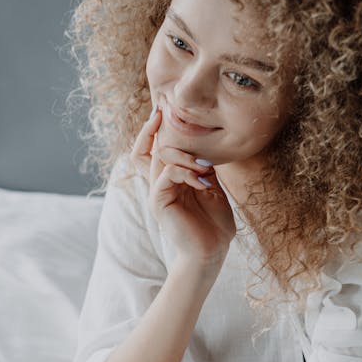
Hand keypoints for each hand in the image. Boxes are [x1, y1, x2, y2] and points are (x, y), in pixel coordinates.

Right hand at [129, 105, 236, 268]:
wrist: (211, 252)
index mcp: (170, 180)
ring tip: (204, 168)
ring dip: (185, 156)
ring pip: (160, 157)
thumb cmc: (214, 225)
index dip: (152, 130)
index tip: (161, 109)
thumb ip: (202, 168)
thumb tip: (201, 147)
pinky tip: (202, 182)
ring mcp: (157, 193)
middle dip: (165, 133)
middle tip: (184, 131)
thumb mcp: (212, 188)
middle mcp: (159, 184)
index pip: (152, 149)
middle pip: (147, 148)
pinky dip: (185, 172)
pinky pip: (166, 174)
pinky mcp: (159, 202)